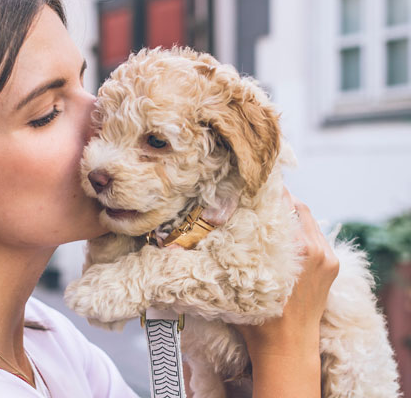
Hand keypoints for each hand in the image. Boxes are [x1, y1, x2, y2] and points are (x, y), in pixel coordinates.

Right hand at [235, 187, 339, 396]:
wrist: (288, 348)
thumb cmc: (258, 318)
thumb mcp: (239, 280)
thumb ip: (227, 251)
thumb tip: (200, 228)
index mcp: (296, 250)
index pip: (284, 204)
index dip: (267, 190)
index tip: (251, 182)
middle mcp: (315, 249)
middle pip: (298, 206)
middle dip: (278, 198)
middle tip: (257, 194)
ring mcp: (327, 257)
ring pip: (308, 218)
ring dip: (290, 212)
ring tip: (268, 211)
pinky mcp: (332, 264)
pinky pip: (316, 234)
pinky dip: (300, 227)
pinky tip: (283, 232)